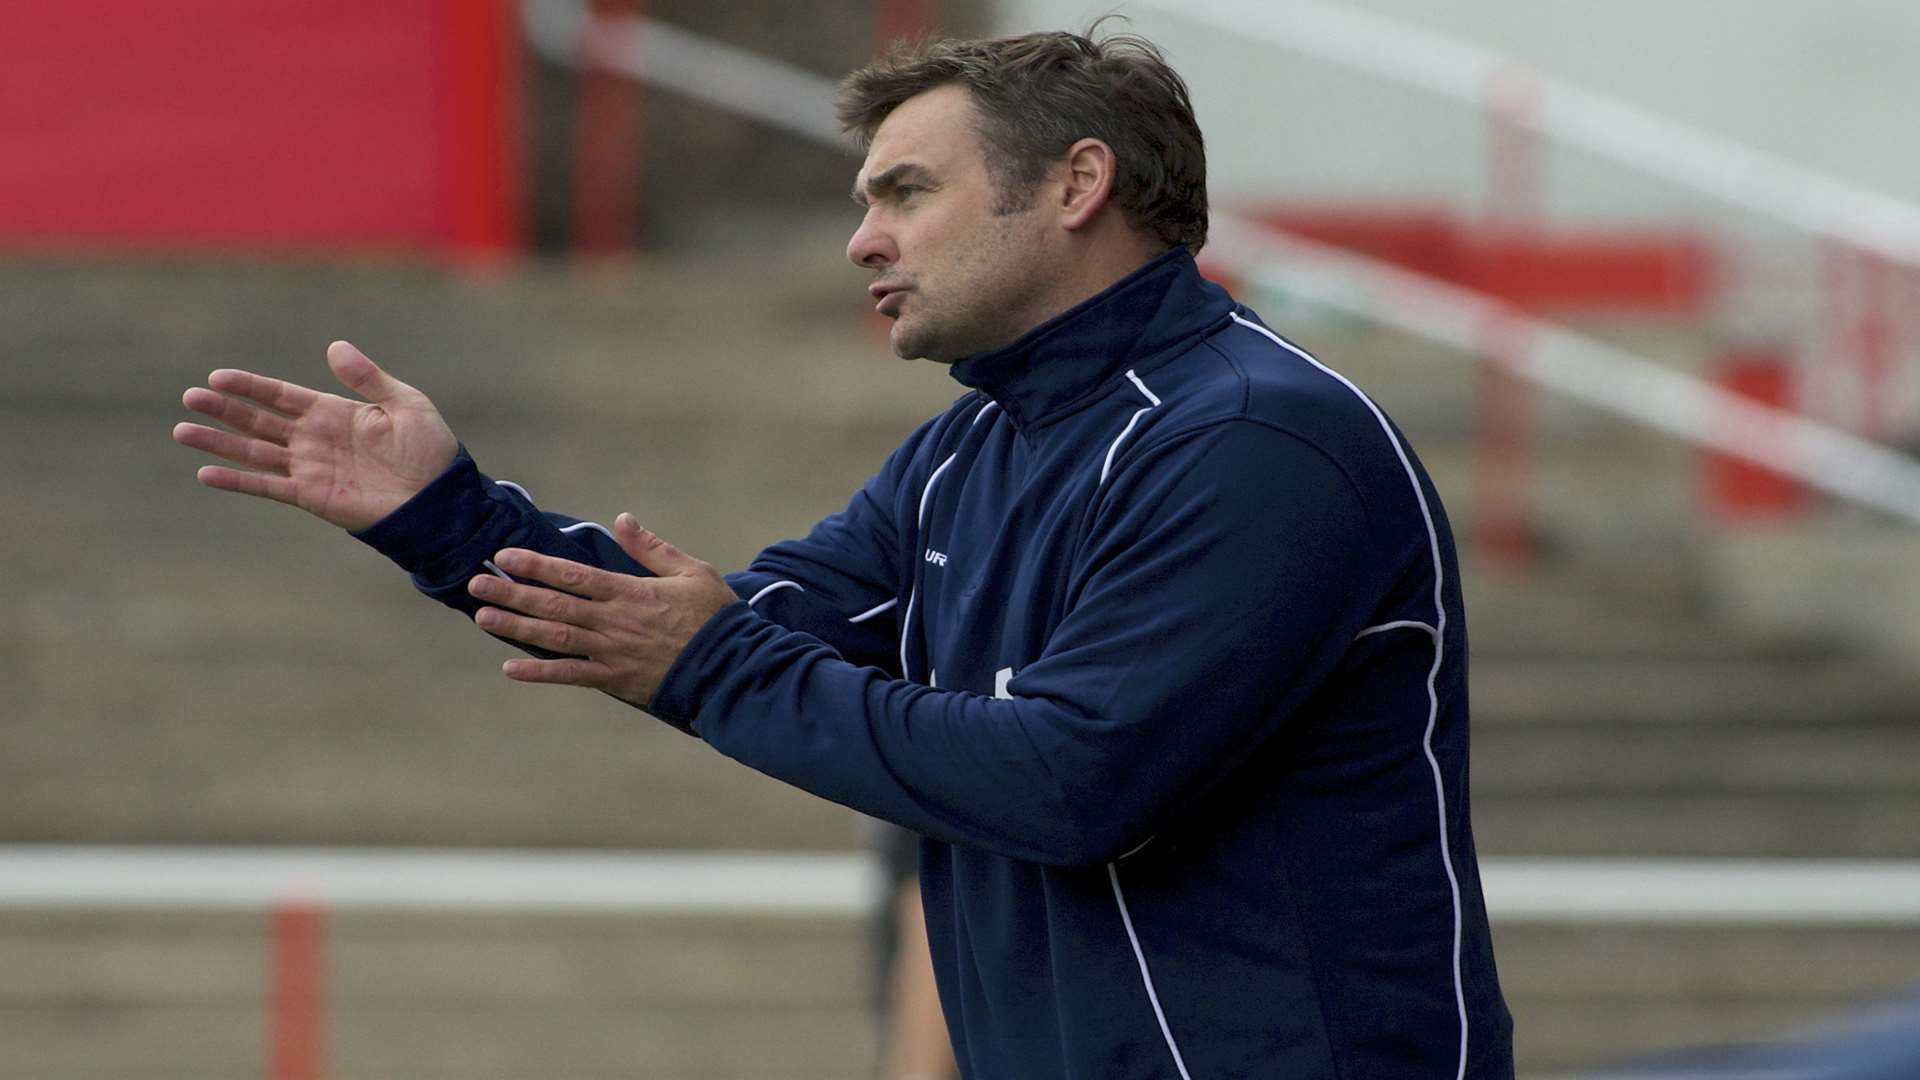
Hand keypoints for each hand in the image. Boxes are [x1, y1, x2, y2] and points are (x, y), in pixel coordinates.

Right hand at [173, 341, 458, 531]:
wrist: (440, 499)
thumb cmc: (430, 450)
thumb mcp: (404, 404)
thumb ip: (367, 379)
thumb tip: (334, 347)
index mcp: (333, 412)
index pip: (281, 395)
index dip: (249, 386)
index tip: (217, 377)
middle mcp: (314, 438)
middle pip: (259, 420)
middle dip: (224, 409)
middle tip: (189, 397)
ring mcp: (310, 467)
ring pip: (254, 451)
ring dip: (219, 442)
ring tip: (182, 430)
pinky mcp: (312, 495)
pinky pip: (267, 486)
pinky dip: (237, 481)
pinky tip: (206, 473)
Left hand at [467, 515, 737, 707]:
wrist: (731, 667)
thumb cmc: (716, 617)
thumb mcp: (691, 571)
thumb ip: (652, 548)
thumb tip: (623, 519)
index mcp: (628, 591)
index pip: (572, 574)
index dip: (535, 565)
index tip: (504, 556)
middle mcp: (612, 620)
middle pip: (553, 603)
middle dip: (512, 592)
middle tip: (475, 582)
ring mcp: (611, 651)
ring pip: (554, 636)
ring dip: (516, 626)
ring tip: (482, 616)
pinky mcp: (615, 679)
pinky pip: (571, 675)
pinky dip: (540, 672)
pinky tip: (510, 668)